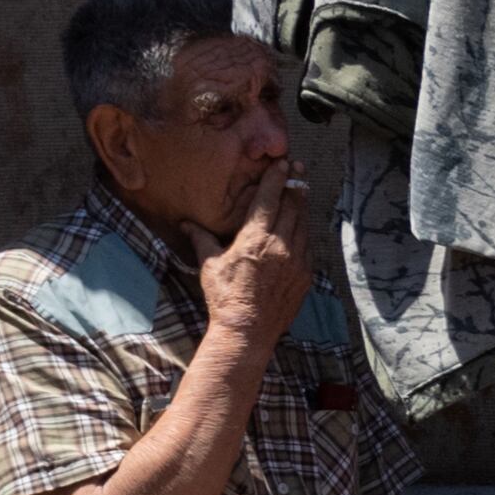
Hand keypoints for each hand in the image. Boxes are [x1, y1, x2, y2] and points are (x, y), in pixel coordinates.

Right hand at [200, 171, 313, 343]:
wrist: (247, 331)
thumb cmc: (224, 297)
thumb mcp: (209, 265)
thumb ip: (200, 239)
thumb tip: (185, 223)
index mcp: (255, 238)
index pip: (269, 198)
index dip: (276, 178)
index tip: (282, 163)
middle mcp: (280, 245)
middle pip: (292, 206)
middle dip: (294, 185)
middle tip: (297, 169)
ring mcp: (297, 260)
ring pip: (303, 224)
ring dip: (301, 206)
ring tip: (300, 192)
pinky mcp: (305, 275)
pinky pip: (309, 246)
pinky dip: (305, 232)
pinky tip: (301, 227)